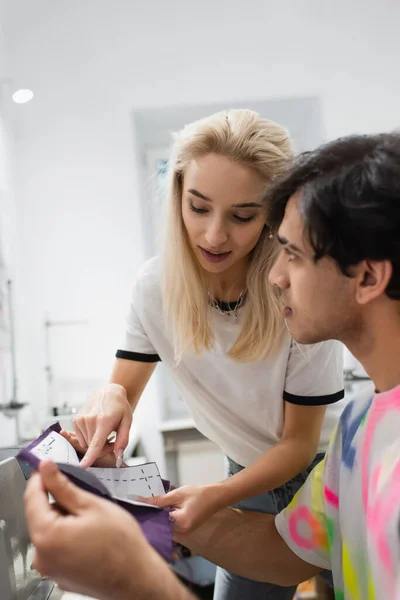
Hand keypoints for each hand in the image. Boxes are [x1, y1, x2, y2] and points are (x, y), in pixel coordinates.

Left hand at [24, 461, 189, 599]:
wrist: (137, 578)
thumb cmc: (121, 544)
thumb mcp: (92, 505)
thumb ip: (63, 486)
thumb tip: (46, 468)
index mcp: (46, 536)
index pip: (31, 497)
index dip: (41, 478)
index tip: (50, 467)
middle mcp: (42, 556)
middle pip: (39, 515)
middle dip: (57, 501)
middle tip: (83, 497)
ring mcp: (49, 569)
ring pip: (49, 530)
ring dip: (64, 519)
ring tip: (91, 519)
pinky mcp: (59, 575)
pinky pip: (56, 547)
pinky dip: (68, 536)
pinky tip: (89, 535)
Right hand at [73, 383, 131, 467]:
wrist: (108, 392)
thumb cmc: (119, 407)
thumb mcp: (127, 422)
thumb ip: (123, 440)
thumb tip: (119, 456)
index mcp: (103, 421)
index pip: (95, 443)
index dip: (90, 456)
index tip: (83, 466)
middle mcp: (89, 420)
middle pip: (93, 447)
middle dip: (102, 448)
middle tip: (112, 440)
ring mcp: (80, 420)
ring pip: (86, 444)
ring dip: (94, 443)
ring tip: (104, 432)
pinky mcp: (75, 420)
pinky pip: (81, 438)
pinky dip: (88, 437)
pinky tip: (95, 428)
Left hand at [144, 485, 220, 532]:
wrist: (215, 497)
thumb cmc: (198, 494)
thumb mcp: (177, 494)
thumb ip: (158, 500)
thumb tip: (141, 501)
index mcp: (179, 524)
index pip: (156, 521)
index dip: (147, 513)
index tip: (138, 507)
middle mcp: (181, 533)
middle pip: (159, 527)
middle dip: (151, 517)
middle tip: (143, 505)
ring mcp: (183, 534)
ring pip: (164, 527)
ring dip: (158, 518)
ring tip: (152, 506)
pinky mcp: (184, 531)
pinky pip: (170, 527)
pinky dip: (165, 519)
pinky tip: (162, 510)